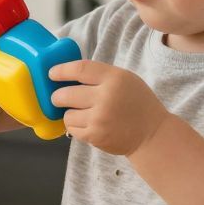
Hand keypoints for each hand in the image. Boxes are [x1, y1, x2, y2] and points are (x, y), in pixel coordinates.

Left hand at [48, 60, 170, 156]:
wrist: (152, 134)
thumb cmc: (136, 103)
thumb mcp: (124, 79)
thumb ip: (99, 75)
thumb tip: (67, 74)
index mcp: (114, 78)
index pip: (79, 69)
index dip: (61, 71)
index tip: (51, 74)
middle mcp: (105, 97)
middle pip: (65, 93)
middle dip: (57, 96)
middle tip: (58, 97)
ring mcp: (99, 118)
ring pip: (67, 114)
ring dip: (69, 113)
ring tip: (80, 113)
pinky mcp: (95, 136)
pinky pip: (72, 128)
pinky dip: (75, 126)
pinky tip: (86, 123)